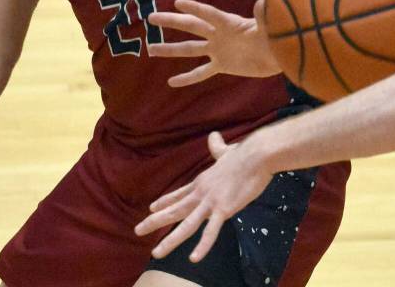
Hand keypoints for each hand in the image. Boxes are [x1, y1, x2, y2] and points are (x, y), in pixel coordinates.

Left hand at [135, 131, 271, 261]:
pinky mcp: (224, 209)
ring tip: (156, 253)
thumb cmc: (244, 153)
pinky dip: (202, 246)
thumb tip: (213, 136)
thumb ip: (218, 147)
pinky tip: (194, 258)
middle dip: (155, 221)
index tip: (151, 208)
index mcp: (202, 181)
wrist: (256, 156)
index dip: (164, 201)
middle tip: (137, 231)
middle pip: (175, 210)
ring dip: (171, 240)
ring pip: (186, 224)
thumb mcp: (226, 151)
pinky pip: (211, 231)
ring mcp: (211, 202)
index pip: (179, 194)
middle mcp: (201, 193)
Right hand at [147, 0, 280, 85]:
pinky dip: (187, 77)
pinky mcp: (222, 65)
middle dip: (172, 22)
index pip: (208, 14)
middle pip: (191, 27)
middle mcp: (219, 35)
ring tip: (151, 49)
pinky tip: (171, 82)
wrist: (280, 55)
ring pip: (190, 50)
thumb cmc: (276, 37)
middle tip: (151, 17)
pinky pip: (201, 72)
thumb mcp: (269, 27)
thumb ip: (263, 17)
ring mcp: (218, 50)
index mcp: (229, 23)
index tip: (177, 2)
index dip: (194, 8)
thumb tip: (261, 3)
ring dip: (171, 50)